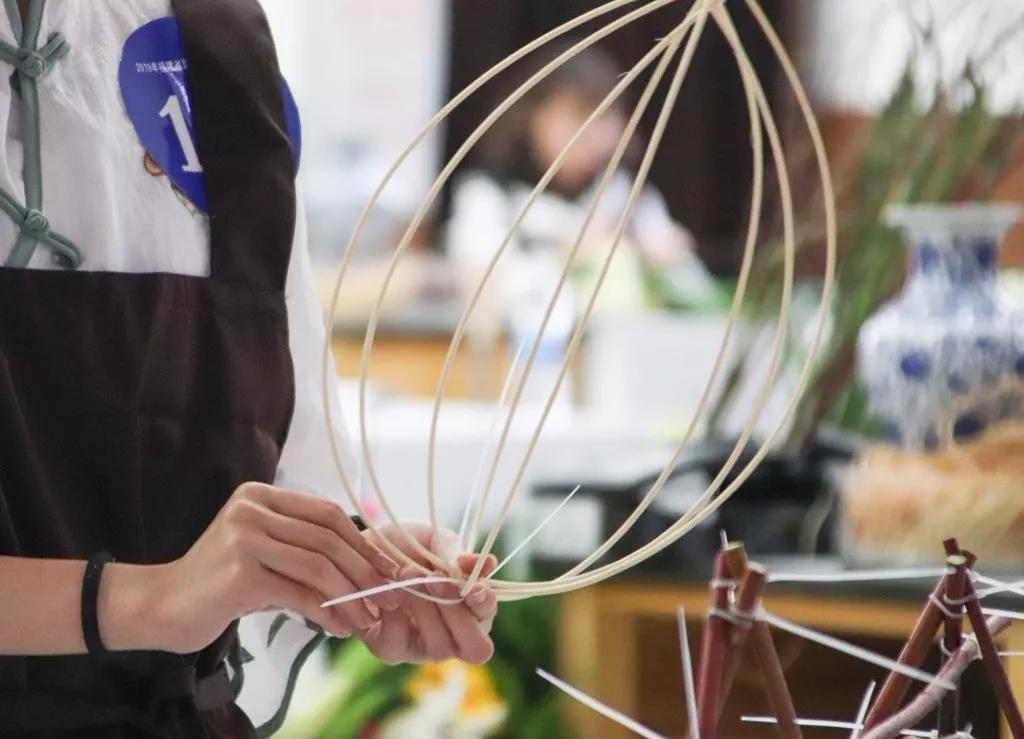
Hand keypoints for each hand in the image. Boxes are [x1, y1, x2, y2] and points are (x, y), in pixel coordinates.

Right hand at [139, 483, 399, 653]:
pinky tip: (339, 628)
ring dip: (351, 596)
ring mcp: (243, 539)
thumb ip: (303, 547)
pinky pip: (299, 594)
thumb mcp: (263, 551)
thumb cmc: (220, 583)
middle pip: (327, 538)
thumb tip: (368, 562)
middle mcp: (252, 509)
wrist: (161, 606)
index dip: (363, 541)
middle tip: (387, 597)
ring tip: (368, 618)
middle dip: (365, 570)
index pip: (327, 513)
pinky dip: (327, 612)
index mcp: (261, 495)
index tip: (388, 569)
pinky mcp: (240, 574)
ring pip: (318, 566)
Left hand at [356, 522, 498, 664]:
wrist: (363, 549)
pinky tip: (386, 589)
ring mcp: (423, 648)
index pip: (488, 617)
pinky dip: (393, 612)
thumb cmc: (408, 547)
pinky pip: (399, 640)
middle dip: (455, 611)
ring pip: (438, 645)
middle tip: (434, 578)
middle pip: (474, 646)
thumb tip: (486, 563)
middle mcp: (453, 634)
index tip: (475, 585)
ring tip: (405, 573)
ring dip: (422, 606)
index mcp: (471, 607)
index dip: (485, 604)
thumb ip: (457, 554)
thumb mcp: (433, 542)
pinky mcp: (391, 650)